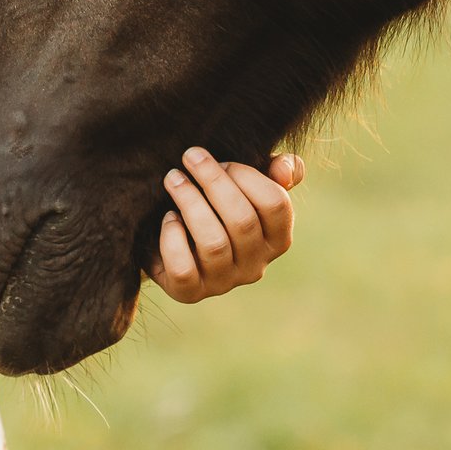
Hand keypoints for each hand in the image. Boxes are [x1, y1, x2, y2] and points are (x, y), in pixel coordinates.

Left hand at [148, 147, 304, 302]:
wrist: (176, 238)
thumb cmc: (220, 203)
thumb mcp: (251, 181)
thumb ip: (281, 169)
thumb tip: (282, 171)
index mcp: (277, 240)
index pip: (275, 204)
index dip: (247, 175)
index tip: (221, 159)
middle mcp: (255, 266)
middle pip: (242, 221)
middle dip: (213, 181)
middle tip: (190, 156)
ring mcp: (223, 283)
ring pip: (213, 243)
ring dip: (190, 202)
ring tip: (173, 178)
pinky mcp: (189, 292)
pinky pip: (183, 268)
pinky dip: (173, 238)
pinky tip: (168, 218)